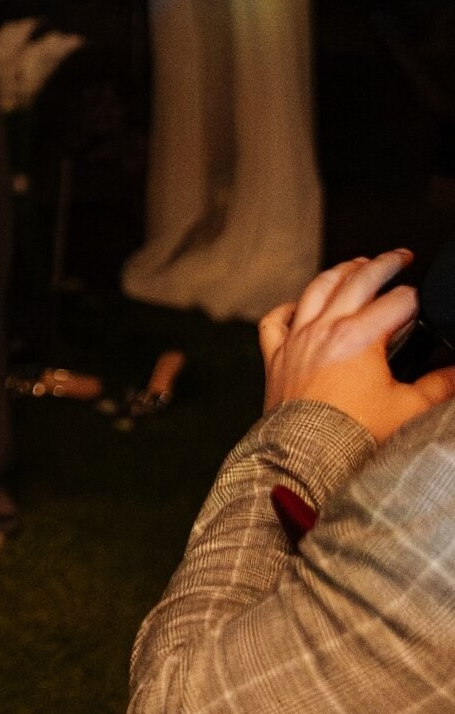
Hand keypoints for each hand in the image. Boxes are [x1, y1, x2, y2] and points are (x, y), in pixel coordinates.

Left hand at [259, 252, 454, 440]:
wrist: (306, 456)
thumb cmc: (353, 434)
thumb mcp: (409, 408)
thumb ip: (440, 385)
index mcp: (359, 337)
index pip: (397, 302)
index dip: (417, 301)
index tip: (424, 306)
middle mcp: (324, 330)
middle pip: (356, 280)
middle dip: (383, 263)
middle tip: (401, 257)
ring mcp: (296, 340)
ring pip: (315, 290)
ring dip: (339, 272)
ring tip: (357, 264)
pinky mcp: (276, 356)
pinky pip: (274, 321)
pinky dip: (288, 307)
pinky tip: (300, 305)